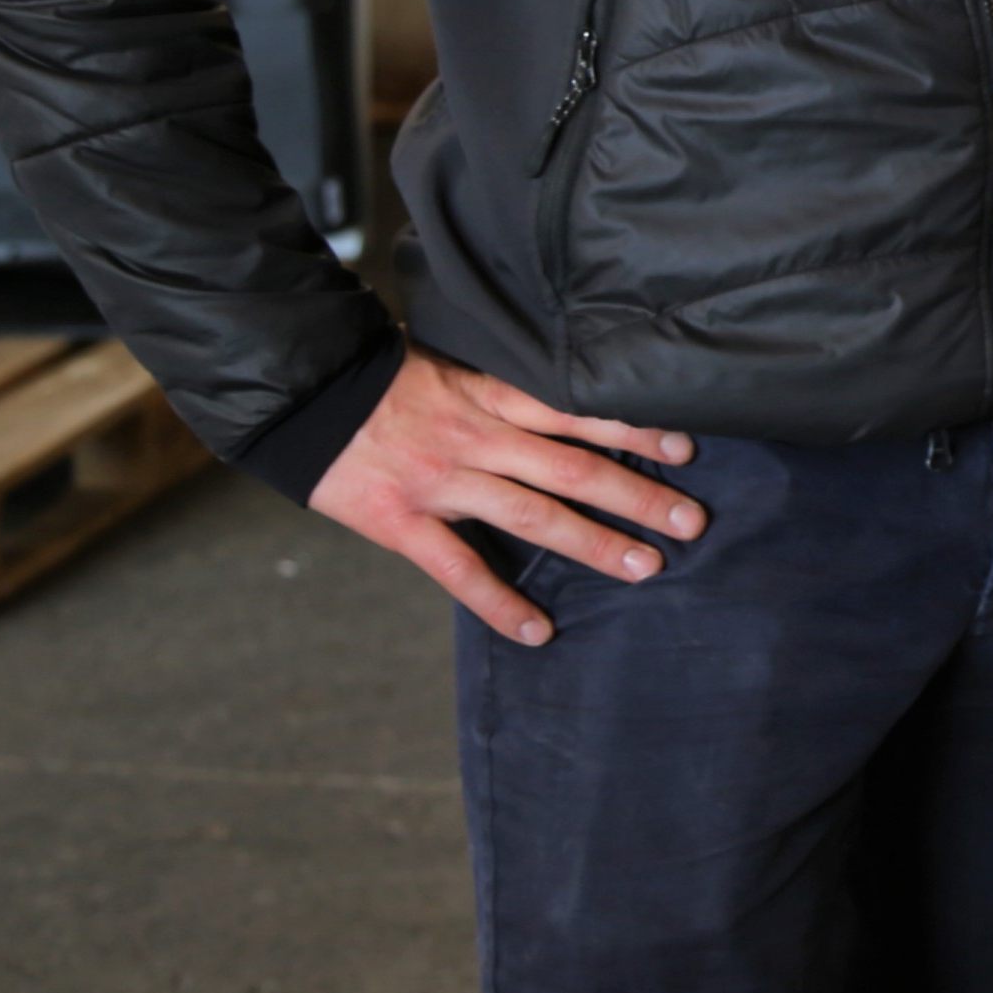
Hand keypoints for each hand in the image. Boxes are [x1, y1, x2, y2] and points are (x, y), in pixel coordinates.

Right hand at [307, 347, 702, 645]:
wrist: (301, 391)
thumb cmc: (379, 376)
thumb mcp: (448, 361)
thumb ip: (498, 383)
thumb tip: (553, 390)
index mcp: (490, 394)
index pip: (577, 411)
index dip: (633, 429)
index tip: (684, 446)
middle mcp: (477, 434)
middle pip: (571, 466)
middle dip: (636, 495)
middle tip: (691, 521)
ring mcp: (440, 479)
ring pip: (531, 514)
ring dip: (592, 542)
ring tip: (645, 567)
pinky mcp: (399, 520)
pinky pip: (457, 568)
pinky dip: (498, 603)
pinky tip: (537, 631)